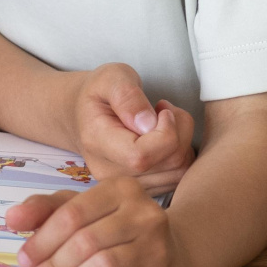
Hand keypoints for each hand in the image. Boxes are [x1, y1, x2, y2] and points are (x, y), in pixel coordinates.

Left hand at [8, 178, 198, 266]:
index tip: (24, 258)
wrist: (177, 258)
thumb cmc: (121, 233)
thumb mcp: (86, 212)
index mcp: (120, 190)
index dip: (43, 239)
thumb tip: (12, 218)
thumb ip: (48, 211)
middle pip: (85, 241)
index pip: (72, 213)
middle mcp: (143, 215)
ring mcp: (156, 248)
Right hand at [72, 65, 194, 194]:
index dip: (165, 132)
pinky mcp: (141, 188)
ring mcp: (124, 184)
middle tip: (164, 110)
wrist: (83, 116)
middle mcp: (108, 171)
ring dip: (183, 142)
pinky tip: (165, 139)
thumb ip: (128, 96)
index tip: (162, 110)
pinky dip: (181, 154)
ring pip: (178, 171)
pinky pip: (178, 177)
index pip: (141, 156)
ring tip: (163, 123)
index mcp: (97, 142)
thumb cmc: (99, 93)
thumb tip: (149, 123)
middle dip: (179, 131)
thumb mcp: (111, 78)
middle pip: (167, 163)